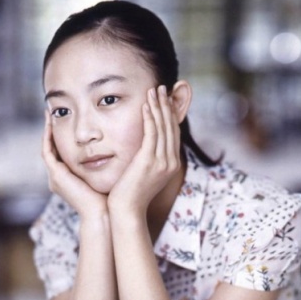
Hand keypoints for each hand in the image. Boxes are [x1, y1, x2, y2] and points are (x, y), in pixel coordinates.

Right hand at [42, 110, 107, 219]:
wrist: (104, 213)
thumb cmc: (110, 196)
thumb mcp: (107, 174)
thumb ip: (108, 161)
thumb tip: (121, 144)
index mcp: (69, 178)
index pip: (62, 151)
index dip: (64, 134)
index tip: (69, 117)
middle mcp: (58, 177)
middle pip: (52, 148)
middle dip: (53, 129)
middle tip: (53, 109)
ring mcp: (55, 177)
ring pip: (47, 147)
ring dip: (48, 129)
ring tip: (50, 111)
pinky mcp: (56, 175)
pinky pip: (47, 151)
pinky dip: (48, 137)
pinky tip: (52, 122)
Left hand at [108, 85, 181, 215]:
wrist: (126, 211)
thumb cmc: (130, 194)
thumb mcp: (145, 174)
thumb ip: (149, 159)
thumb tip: (145, 147)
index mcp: (172, 165)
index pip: (173, 133)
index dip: (170, 114)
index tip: (165, 99)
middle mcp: (171, 162)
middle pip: (171, 127)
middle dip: (166, 105)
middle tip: (162, 88)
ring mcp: (161, 162)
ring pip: (162, 127)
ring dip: (158, 106)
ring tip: (154, 90)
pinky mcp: (149, 161)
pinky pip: (151, 134)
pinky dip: (149, 117)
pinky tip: (145, 105)